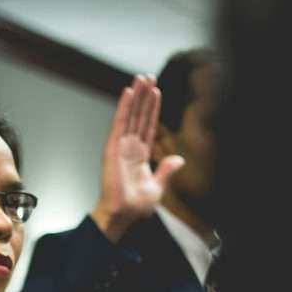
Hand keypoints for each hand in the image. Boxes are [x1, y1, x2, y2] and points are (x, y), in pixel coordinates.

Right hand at [92, 74, 184, 242]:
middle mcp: (130, 148)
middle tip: (148, 77)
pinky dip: (124, 107)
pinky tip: (128, 92)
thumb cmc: (135, 206)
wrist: (122, 215)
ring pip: (130, 115)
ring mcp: (121, 146)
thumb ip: (166, 171)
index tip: (156, 92)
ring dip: (135, 96)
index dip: (153, 109)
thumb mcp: (157, 187)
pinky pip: (119, 123)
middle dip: (144, 96)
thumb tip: (179, 160)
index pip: (148, 126)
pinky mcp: (113, 147)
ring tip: (141, 78)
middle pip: (139, 116)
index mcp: (140, 156)